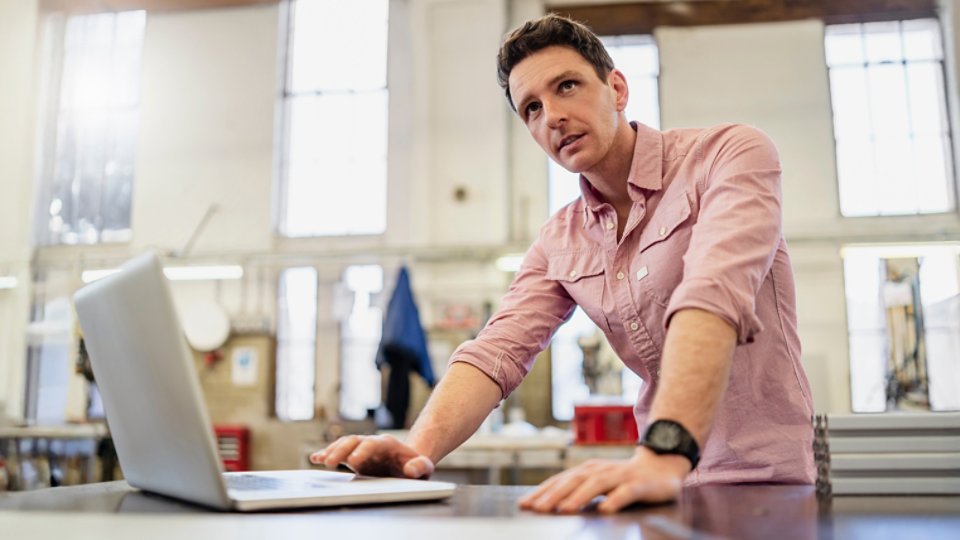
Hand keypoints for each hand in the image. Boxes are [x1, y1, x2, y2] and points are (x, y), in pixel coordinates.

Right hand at [309, 434, 434, 478]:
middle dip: (341, 450)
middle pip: (354, 441)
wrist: (410, 464)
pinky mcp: (354, 457)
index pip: (373, 444)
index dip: (363, 451)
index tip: (354, 461)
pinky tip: (315, 458)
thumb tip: (411, 469)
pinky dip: (327, 454)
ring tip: (320, 460)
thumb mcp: (424, 468)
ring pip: (344, 444)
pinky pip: (339, 452)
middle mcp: (372, 443)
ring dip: (332, 451)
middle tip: (330, 462)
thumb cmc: (417, 467)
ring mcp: (362, 450)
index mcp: (388, 444)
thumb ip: (421, 467)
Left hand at [517, 447, 690, 513]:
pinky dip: (615, 500)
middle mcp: (601, 469)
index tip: (525, 504)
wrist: (662, 465)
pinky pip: (626, 493)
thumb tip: (548, 504)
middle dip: (554, 494)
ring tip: (565, 509)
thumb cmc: (625, 478)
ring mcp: (620, 476)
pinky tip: (605, 509)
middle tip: (538, 508)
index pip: (561, 480)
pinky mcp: (640, 484)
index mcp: (588, 470)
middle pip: (574, 480)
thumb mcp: (599, 482)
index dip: (542, 491)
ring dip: (579, 496)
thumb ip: (578, 490)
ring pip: (597, 484)